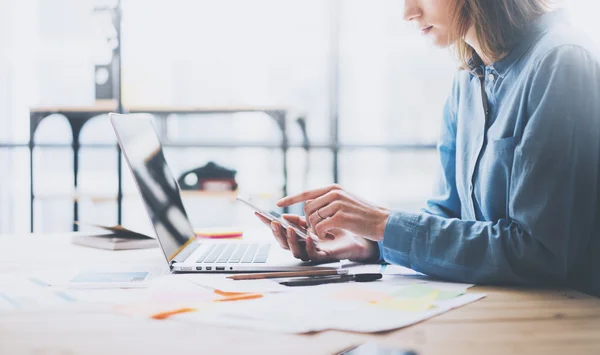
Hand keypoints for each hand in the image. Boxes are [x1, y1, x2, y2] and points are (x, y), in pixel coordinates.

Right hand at [255, 213, 379, 262]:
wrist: (359, 234)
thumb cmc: (338, 226)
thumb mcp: (317, 218)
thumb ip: (301, 218)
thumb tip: (284, 215)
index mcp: (299, 235)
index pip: (280, 230)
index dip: (267, 223)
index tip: (257, 212)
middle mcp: (303, 246)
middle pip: (284, 243)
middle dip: (277, 233)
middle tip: (274, 223)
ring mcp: (312, 253)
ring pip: (295, 251)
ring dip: (291, 240)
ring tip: (289, 229)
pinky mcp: (324, 257)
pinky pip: (312, 255)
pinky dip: (309, 246)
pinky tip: (308, 237)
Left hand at [276, 184, 389, 241]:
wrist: (382, 221)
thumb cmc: (363, 214)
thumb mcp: (345, 200)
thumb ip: (328, 200)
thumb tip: (309, 205)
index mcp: (333, 188)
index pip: (306, 192)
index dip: (291, 199)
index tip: (278, 204)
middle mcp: (334, 193)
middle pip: (307, 208)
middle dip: (308, 222)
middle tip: (318, 229)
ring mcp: (337, 204)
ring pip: (312, 218)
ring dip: (315, 229)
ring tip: (325, 233)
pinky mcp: (340, 217)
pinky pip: (319, 227)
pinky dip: (320, 234)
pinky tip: (328, 236)